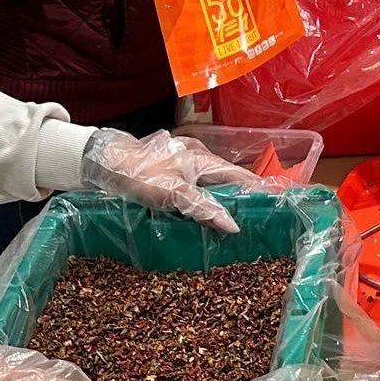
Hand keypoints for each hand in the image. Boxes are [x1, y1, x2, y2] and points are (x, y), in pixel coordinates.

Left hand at [81, 129, 260, 231]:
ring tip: (234, 217)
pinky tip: (201, 209)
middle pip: (225, 178)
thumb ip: (204, 208)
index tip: (274, 201)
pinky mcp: (168, 168)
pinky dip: (203, 196)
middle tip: (255, 216)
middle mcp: (196, 155)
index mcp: (202, 157)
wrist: (105, 162)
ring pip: (209, 181)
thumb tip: (234, 225)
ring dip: (220, 197)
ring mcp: (181, 160)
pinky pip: (194, 183)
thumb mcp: (174, 194)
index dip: (257, 188)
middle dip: (240, 195)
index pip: (238, 175)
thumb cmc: (139, 175)